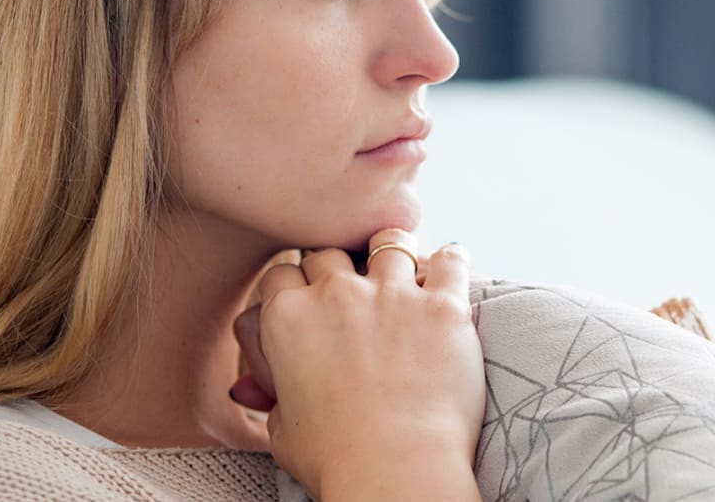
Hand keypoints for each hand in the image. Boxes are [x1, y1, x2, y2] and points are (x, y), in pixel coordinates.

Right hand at [238, 229, 482, 498]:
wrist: (394, 471)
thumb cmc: (335, 459)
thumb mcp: (281, 430)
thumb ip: (272, 399)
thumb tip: (263, 391)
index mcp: (287, 318)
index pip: (281, 273)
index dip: (294, 284)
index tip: (306, 296)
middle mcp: (335, 294)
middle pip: (329, 253)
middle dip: (337, 267)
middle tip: (351, 289)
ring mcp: (391, 294)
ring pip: (387, 243)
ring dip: (391, 255)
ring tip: (401, 271)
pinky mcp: (442, 306)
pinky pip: (451, 261)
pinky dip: (451, 262)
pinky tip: (450, 269)